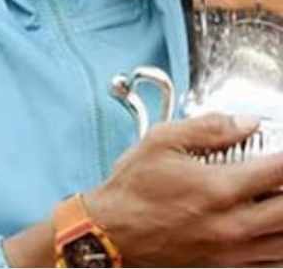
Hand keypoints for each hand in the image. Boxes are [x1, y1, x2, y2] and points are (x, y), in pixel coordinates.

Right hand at [87, 113, 282, 265]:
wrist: (111, 232)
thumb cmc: (132, 188)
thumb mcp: (160, 141)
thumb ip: (207, 128)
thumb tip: (247, 122)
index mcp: (218, 188)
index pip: (279, 170)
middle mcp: (232, 223)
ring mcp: (233, 250)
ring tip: (279, 198)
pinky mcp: (227, 266)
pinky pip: (273, 262)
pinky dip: (280, 245)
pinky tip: (273, 229)